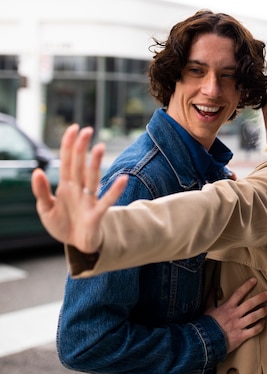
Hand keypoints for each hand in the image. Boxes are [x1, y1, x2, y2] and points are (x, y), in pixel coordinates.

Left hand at [31, 124, 127, 251]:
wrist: (77, 245)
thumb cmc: (63, 224)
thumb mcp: (45, 209)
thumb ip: (41, 191)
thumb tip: (37, 170)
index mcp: (66, 186)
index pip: (66, 161)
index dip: (68, 144)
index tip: (73, 127)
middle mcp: (78, 189)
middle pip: (79, 165)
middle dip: (81, 148)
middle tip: (87, 130)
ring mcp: (88, 200)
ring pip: (92, 178)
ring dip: (95, 164)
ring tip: (99, 148)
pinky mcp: (96, 214)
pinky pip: (106, 201)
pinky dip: (114, 191)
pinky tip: (122, 180)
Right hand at [205, 278, 266, 352]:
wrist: (205, 341)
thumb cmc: (206, 325)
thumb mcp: (207, 309)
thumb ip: (211, 299)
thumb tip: (212, 289)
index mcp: (227, 307)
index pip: (239, 293)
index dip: (247, 286)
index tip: (254, 280)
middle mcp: (234, 314)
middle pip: (250, 304)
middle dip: (260, 298)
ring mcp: (238, 325)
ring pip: (254, 317)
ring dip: (262, 312)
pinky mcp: (241, 336)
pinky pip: (253, 331)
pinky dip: (260, 326)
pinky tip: (263, 323)